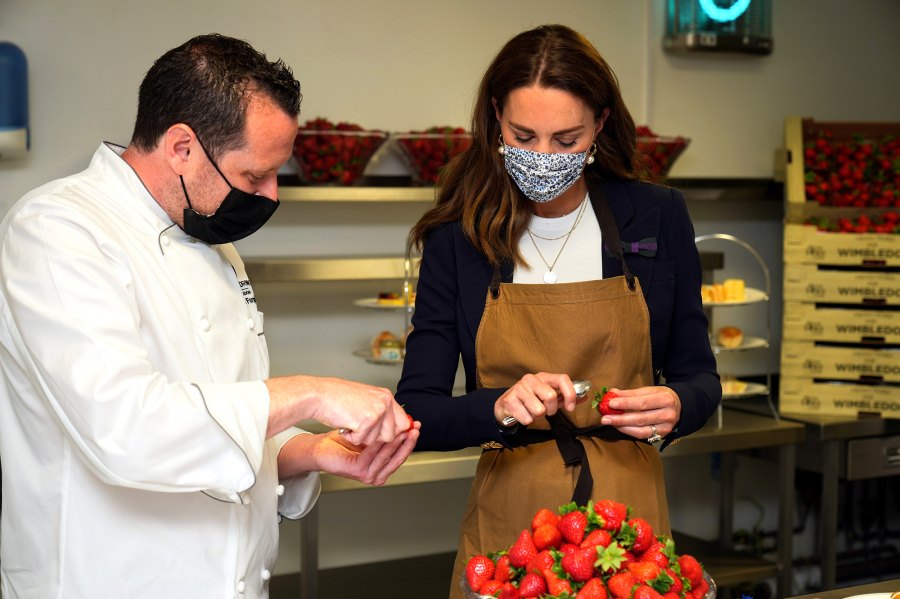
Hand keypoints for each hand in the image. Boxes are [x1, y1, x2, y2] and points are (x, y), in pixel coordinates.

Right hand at [265, 375, 409, 445]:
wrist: (319, 395)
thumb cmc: (336, 397)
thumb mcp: (365, 399)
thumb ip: (380, 411)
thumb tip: (395, 427)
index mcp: (385, 396)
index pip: (403, 422)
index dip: (395, 433)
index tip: (387, 439)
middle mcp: (384, 402)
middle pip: (392, 435)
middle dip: (376, 438)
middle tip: (360, 429)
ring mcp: (377, 411)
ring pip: (377, 440)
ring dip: (362, 437)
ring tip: (351, 423)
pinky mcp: (366, 421)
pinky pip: (362, 441)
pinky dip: (351, 437)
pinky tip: (345, 425)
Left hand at [314, 425, 419, 485]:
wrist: (322, 447)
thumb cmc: (344, 441)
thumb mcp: (370, 435)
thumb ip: (385, 433)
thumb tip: (406, 422)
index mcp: (381, 466)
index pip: (401, 454)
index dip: (410, 441)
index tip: (416, 428)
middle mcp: (376, 473)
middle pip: (397, 458)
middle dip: (407, 443)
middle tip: (414, 430)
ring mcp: (367, 474)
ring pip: (386, 457)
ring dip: (396, 444)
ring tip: (402, 431)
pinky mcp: (358, 471)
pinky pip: (372, 456)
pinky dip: (378, 446)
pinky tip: (382, 436)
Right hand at [493, 373, 581, 426]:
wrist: (504, 405)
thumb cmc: (529, 401)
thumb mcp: (547, 397)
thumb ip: (565, 397)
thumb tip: (584, 396)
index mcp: (543, 377)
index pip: (562, 378)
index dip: (570, 393)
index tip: (570, 408)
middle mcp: (531, 379)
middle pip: (550, 396)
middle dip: (551, 410)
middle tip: (545, 411)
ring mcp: (519, 388)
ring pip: (539, 410)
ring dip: (537, 417)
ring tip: (531, 412)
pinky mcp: (510, 400)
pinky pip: (527, 418)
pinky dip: (527, 421)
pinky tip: (522, 414)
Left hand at [598, 385, 680, 440]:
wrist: (680, 407)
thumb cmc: (662, 397)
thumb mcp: (650, 390)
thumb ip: (632, 393)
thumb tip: (613, 392)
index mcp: (665, 399)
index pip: (642, 402)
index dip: (626, 403)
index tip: (611, 402)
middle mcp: (667, 414)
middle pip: (641, 417)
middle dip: (620, 418)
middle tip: (605, 417)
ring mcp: (665, 427)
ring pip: (641, 429)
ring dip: (622, 426)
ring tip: (609, 422)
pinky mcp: (662, 435)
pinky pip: (643, 435)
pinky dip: (629, 431)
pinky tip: (619, 427)